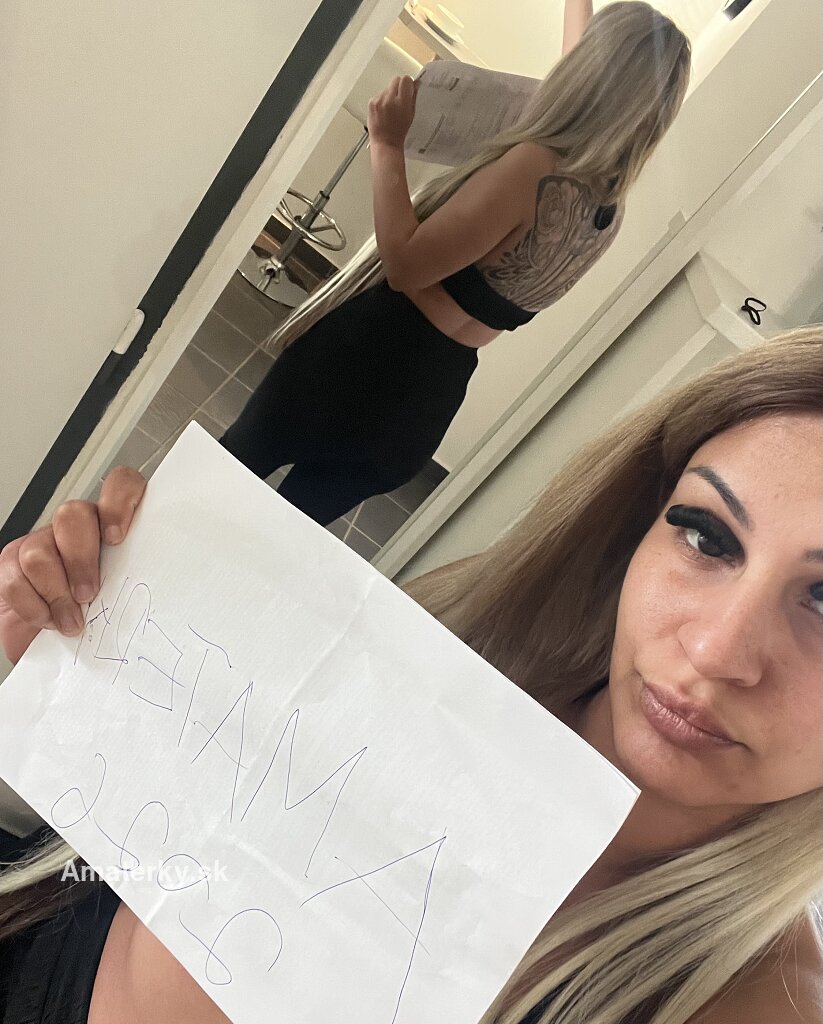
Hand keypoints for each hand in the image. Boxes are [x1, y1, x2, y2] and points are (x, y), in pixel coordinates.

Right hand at [0, 466, 145, 665]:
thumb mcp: (126, 595)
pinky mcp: (12, 564)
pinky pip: (15, 578)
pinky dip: (35, 606)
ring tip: (71, 620)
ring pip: (39, 549)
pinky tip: (49, 619)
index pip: (120, 485)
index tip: (117, 538)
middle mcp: (78, 527)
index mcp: (113, 525)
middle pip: (73, 514)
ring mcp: (42, 542)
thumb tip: (159, 589)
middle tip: (89, 594)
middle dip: (80, 559)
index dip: (118, 503)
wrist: (56, 639)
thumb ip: (136, 580)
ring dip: (57, 593)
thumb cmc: (101, 615)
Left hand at [367, 75, 419, 148]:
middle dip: (399, 86)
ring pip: (387, 87)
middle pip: (396, 80)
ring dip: (390, 93)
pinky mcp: (371, 102)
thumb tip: (416, 83)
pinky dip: (383, 99)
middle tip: (400, 98)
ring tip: (391, 108)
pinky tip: (384, 111)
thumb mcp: (411, 114)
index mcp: (402, 102)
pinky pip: (379, 94)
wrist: (385, 142)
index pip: (406, 80)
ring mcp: (378, 100)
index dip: (408, 84)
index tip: (408, 89)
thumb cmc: (399, 131)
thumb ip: (413, 97)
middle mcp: (389, 99)